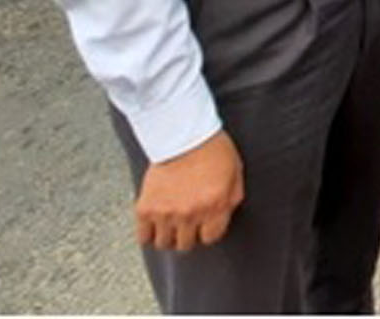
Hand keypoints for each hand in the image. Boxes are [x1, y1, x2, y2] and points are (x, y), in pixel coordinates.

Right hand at [135, 130, 242, 251]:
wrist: (183, 134)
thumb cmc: (212, 149)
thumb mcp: (235, 174)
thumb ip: (231, 200)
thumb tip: (223, 218)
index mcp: (215, 206)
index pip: (210, 238)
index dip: (208, 230)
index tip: (204, 224)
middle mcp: (190, 214)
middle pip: (186, 244)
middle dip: (189, 234)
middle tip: (187, 222)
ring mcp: (166, 213)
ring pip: (164, 244)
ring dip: (168, 235)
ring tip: (171, 223)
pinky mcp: (146, 208)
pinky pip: (143, 237)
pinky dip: (148, 234)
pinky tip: (154, 224)